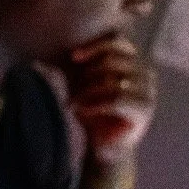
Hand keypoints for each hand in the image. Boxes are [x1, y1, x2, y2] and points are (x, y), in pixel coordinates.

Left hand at [63, 33, 156, 164]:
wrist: (102, 149)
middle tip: (75, 90)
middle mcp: (145, 73)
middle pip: (115, 58)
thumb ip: (77, 68)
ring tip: (76, 102)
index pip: (117, 39)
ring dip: (90, 90)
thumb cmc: (90, 114)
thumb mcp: (82, 86)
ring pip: (115, 79)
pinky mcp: (144, 111)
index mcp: (133, 61)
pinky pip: (117, 99)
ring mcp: (148, 91)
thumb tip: (40, 64)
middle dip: (90, 72)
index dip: (95, 45)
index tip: (74, 57)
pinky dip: (96, 104)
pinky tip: (82, 111)